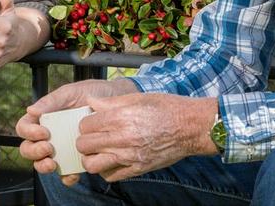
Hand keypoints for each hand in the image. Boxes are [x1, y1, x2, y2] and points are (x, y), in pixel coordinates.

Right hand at [17, 78, 138, 185]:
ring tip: (54, 164)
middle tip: (48, 148)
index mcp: (43, 118)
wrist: (115, 102)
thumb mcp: (71, 93)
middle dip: (34, 151)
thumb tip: (31, 110)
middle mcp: (48, 135)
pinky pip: (65, 174)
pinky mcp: (74, 160)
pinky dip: (66, 178)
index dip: (28, 132)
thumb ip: (51, 101)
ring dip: (44, 167)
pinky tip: (73, 174)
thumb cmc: (91, 94)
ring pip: (42, 164)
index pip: (24, 128)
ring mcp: (60, 149)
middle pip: (28, 149)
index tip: (44, 132)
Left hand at [78, 93, 217, 182]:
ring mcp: (129, 156)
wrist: (190, 127)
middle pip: (84, 145)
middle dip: (84, 140)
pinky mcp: (137, 169)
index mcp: (121, 117)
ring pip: (92, 165)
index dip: (86, 123)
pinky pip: (110, 176)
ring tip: (97, 152)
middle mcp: (122, 138)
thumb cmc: (166, 108)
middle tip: (92, 137)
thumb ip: (111, 102)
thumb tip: (91, 102)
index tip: (92, 123)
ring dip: (90, 158)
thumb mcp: (138, 98)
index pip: (85, 125)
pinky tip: (111, 161)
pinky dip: (105, 170)